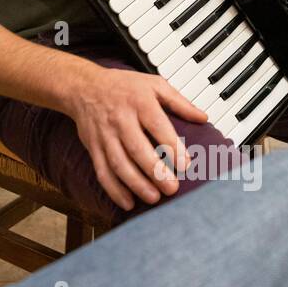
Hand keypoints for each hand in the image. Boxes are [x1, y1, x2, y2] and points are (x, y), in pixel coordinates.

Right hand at [63, 63, 207, 210]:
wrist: (84, 86)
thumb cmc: (124, 86)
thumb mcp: (153, 84)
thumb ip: (179, 102)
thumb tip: (203, 118)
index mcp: (139, 102)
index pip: (157, 126)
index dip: (172, 146)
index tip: (186, 165)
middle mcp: (120, 119)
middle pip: (137, 148)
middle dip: (155, 171)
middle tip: (172, 188)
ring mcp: (105, 135)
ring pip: (119, 163)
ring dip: (135, 183)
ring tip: (153, 197)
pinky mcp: (93, 147)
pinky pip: (102, 171)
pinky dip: (114, 189)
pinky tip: (128, 202)